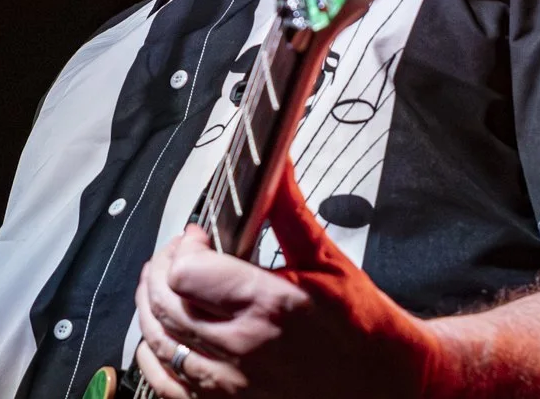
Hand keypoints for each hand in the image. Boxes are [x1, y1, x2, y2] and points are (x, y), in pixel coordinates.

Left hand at [133, 169, 439, 397]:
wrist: (389, 385)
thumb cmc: (363, 329)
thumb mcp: (328, 262)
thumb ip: (288, 210)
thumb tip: (275, 164)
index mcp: (268, 305)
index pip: (188, 271)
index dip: (184, 246)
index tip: (197, 236)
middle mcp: (244, 350)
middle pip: (166, 304)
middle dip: (162, 269)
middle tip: (177, 254)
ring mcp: (233, 387)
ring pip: (160, 342)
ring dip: (151, 308)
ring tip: (163, 286)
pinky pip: (166, 384)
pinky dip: (153, 356)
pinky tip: (161, 336)